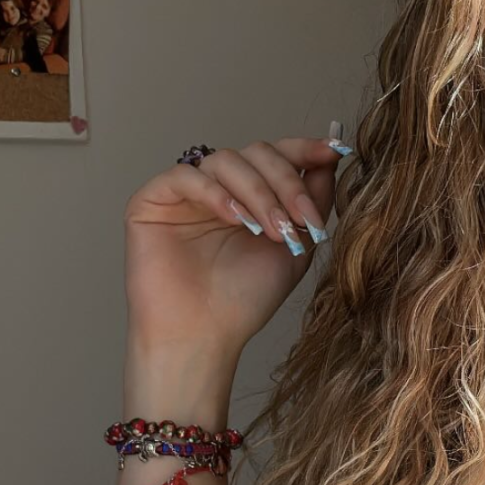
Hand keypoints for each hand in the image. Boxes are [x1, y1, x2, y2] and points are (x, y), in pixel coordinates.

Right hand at [123, 133, 348, 369]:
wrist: (203, 336)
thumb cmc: (245, 299)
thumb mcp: (296, 245)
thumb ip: (313, 199)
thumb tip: (332, 155)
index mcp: (249, 195)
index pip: (276, 155)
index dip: (304, 148)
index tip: (332, 152)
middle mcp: (218, 188)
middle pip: (255, 152)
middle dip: (285, 182)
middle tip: (300, 220)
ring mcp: (185, 193)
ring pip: (225, 160)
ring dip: (256, 192)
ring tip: (269, 230)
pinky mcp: (151, 201)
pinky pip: (185, 176)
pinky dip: (215, 193)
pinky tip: (234, 219)